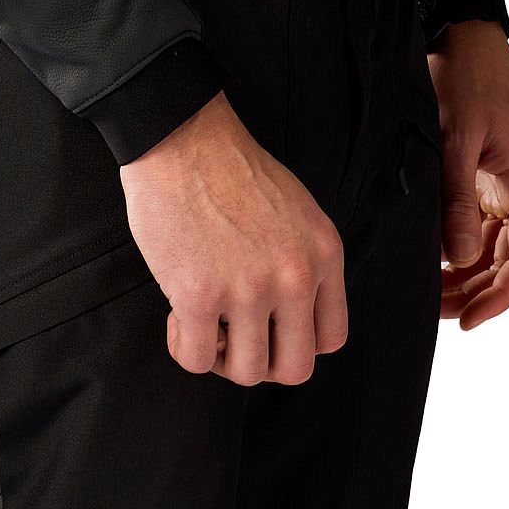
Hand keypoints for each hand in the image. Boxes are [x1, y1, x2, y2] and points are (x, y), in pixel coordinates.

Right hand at [119, 88, 346, 385]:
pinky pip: (196, 359)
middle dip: (262, 361)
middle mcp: (295, 277)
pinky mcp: (200, 296)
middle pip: (295, 368)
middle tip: (234, 336)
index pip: (331, 338)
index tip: (269, 328)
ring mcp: (248, 290)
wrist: (182, 137)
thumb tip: (289, 317)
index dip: (296, 343)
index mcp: (324, 254)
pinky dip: (184, 347)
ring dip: (221, 357)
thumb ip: (304, 262)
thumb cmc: (231, 169)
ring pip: (247, 371)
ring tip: (204, 322)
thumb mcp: (297, 212)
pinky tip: (177, 315)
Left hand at [428, 22, 508, 328]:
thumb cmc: (468, 76)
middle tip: (437, 313)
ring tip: (431, 294)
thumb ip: (457, 198)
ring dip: (467, 272)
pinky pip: (480, 222)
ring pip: (494, 245)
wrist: (466, 34)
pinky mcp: (486, 173)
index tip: (469, 321)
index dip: (502, 295)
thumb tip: (459, 256)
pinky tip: (433, 259)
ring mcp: (506, 182)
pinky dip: (460, 245)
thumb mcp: (458, 137)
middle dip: (478, 290)